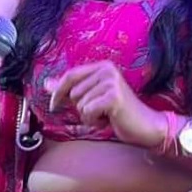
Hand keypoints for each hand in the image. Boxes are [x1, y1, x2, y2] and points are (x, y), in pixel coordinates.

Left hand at [46, 60, 171, 151]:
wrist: (145, 125)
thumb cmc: (118, 113)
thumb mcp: (93, 98)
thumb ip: (71, 89)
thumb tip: (46, 84)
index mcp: (103, 66)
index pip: (70, 75)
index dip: (58, 91)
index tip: (54, 106)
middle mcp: (107, 70)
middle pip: (73, 92)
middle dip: (81, 107)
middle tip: (100, 111)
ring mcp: (111, 82)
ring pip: (80, 104)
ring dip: (89, 116)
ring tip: (106, 115)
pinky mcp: (113, 96)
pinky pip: (87, 111)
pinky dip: (94, 121)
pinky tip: (109, 119)